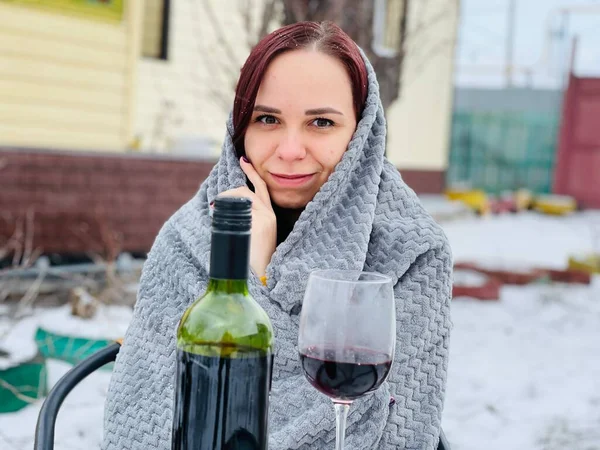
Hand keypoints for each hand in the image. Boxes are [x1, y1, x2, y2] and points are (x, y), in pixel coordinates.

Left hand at [216, 157, 276, 277]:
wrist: (260, 277)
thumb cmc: (252, 262)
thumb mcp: (253, 238)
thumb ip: (246, 223)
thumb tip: (226, 212)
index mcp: (271, 218)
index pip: (262, 189)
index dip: (252, 174)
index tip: (243, 161)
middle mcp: (269, 215)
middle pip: (246, 191)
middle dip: (228, 193)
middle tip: (215, 203)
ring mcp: (264, 218)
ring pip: (241, 196)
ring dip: (224, 200)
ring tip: (215, 212)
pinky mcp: (258, 223)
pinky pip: (236, 208)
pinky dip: (223, 210)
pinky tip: (216, 216)